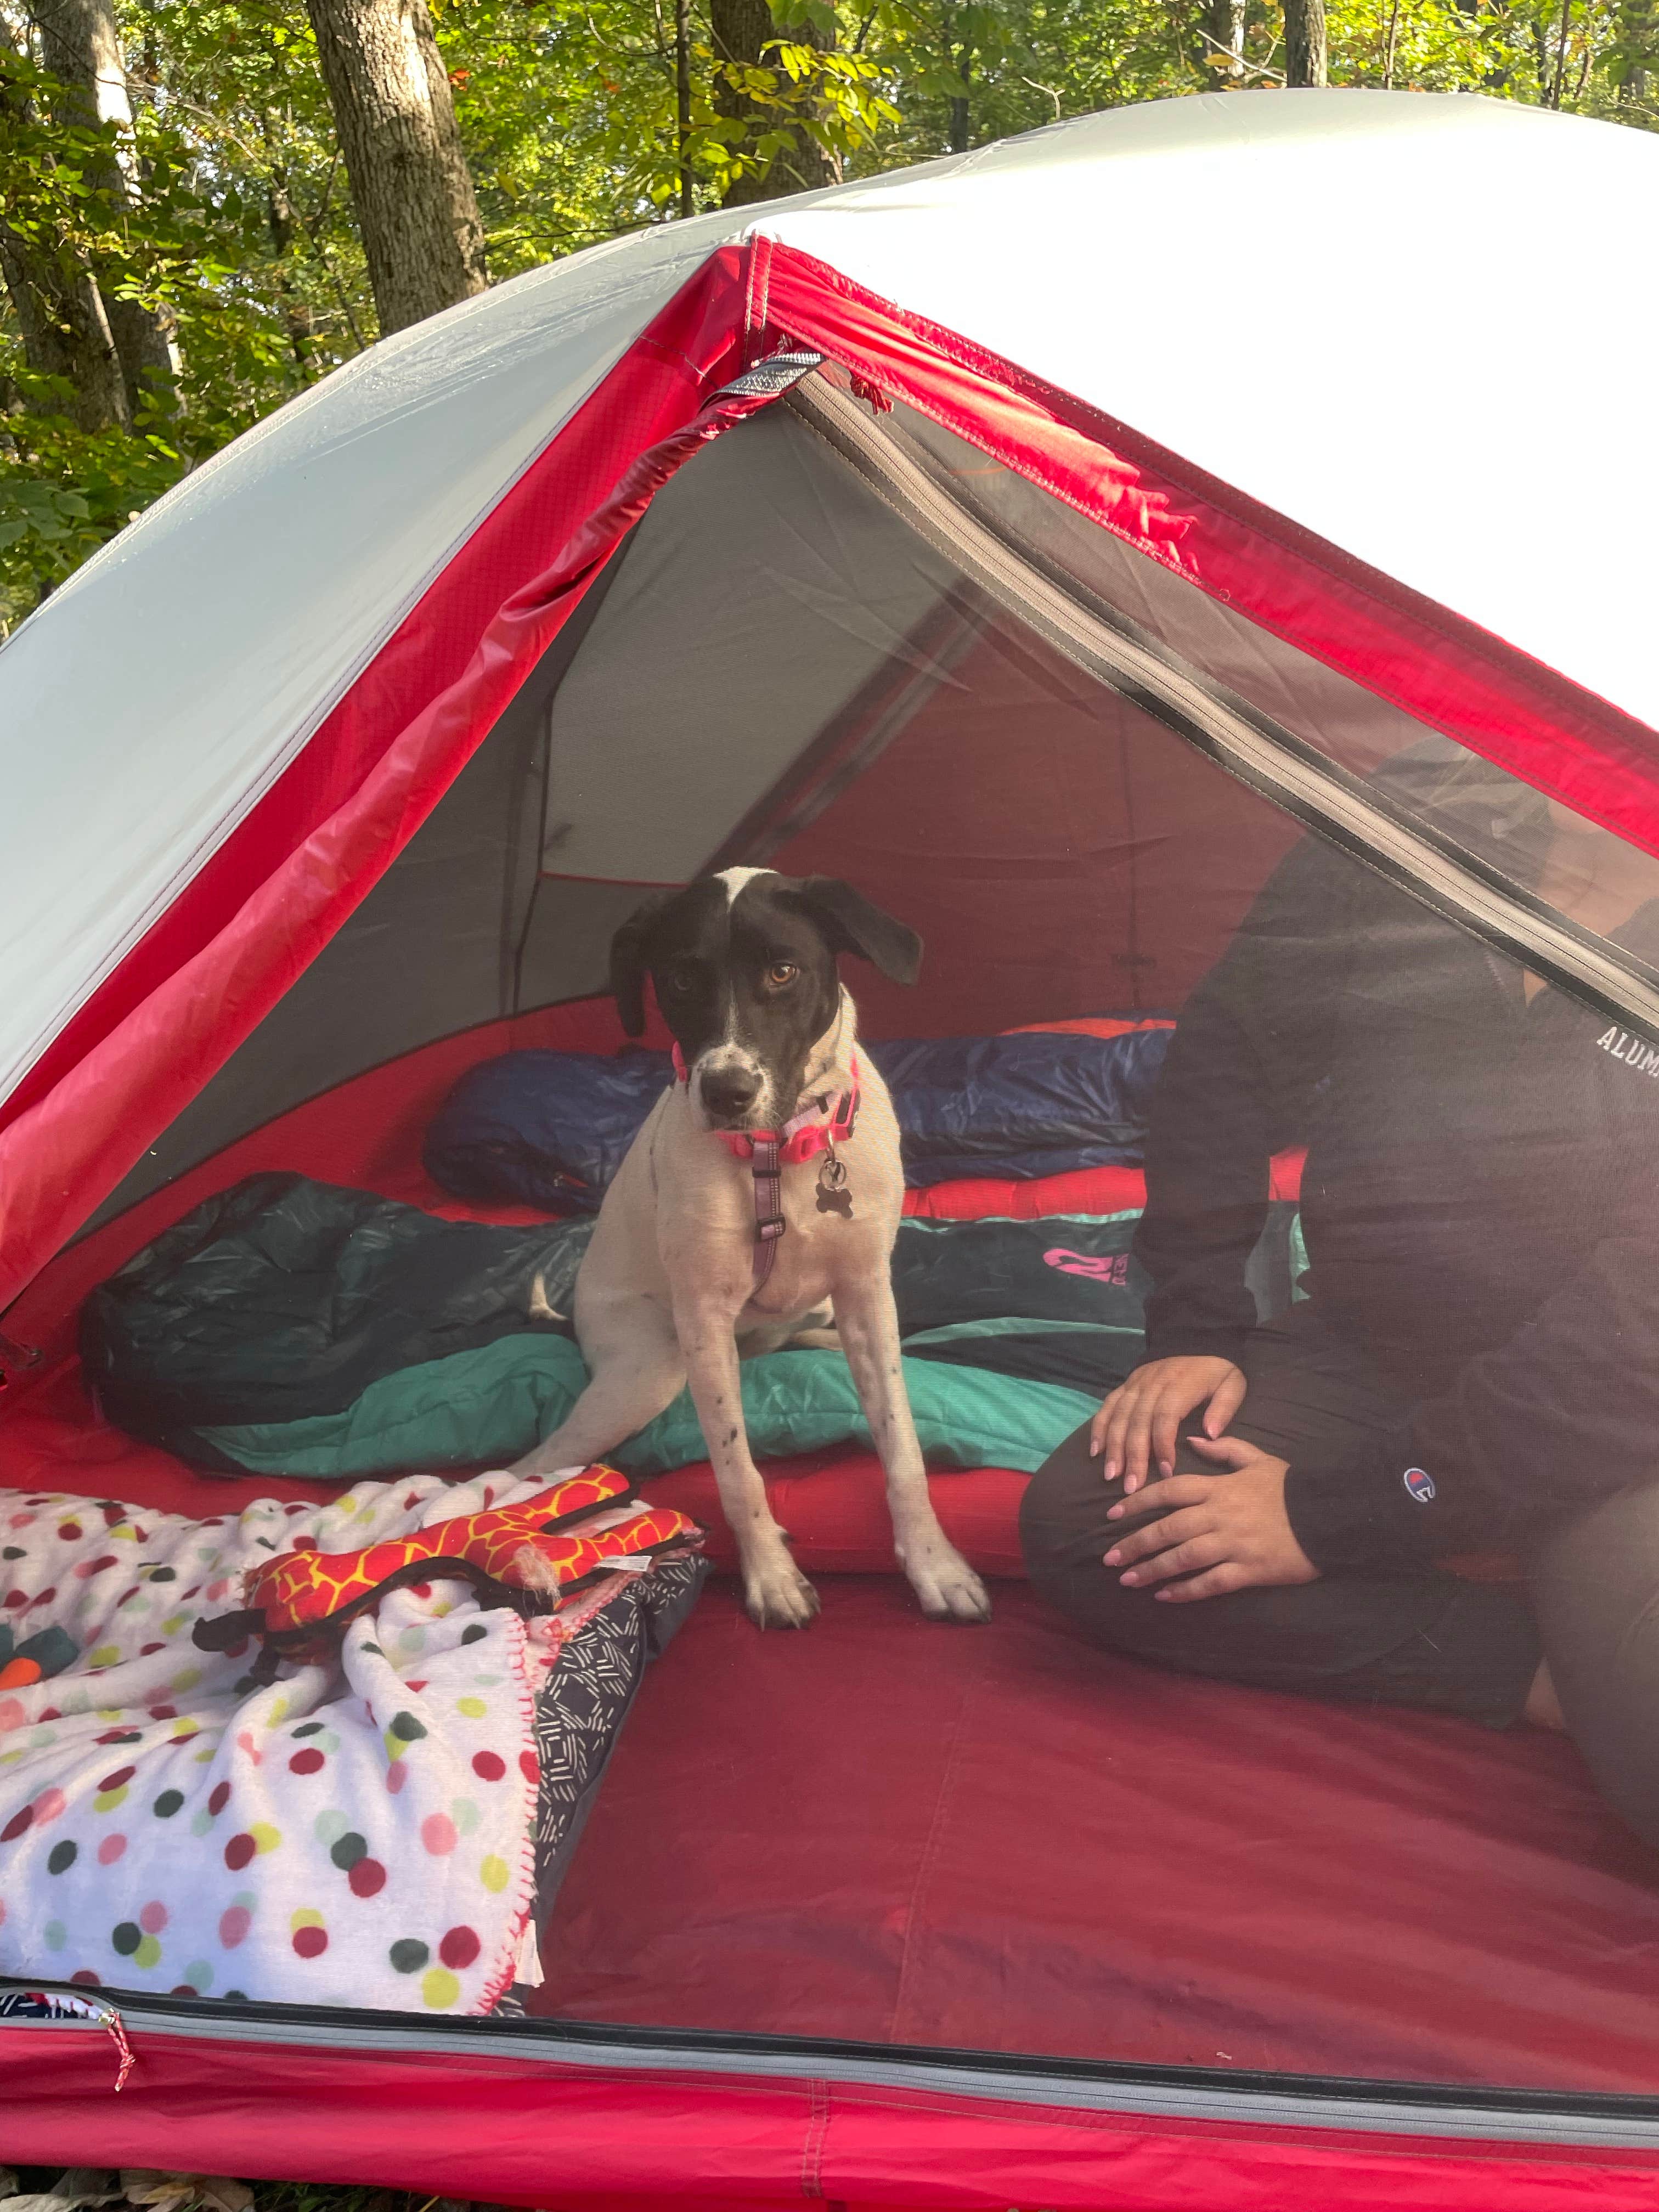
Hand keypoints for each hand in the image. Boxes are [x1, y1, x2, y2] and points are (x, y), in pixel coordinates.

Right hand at [1091, 1355, 1247, 1492]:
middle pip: (1138, 1421)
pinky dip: (1099, 1428)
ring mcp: (1136, 1383)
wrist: (1196, 1340)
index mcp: (1180, 1384)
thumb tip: (1209, 1435)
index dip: (1163, 1445)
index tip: (1166, 1473)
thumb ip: (1224, 1409)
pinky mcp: (1126, 1384)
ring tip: (1111, 1475)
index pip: (1166, 1416)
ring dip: (1113, 1447)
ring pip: (1119, 1416)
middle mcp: (1153, 1382)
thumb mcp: (1233, 1384)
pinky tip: (1095, 1452)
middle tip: (1132, 1486)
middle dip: (1133, 1455)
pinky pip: (1108, 1406)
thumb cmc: (1216, 1371)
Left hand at [1102, 1434, 1317, 1601]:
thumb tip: (1192, 1440)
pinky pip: (1211, 1583)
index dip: (1138, 1501)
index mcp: (1220, 1488)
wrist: (1331, 1515)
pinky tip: (1164, 1597)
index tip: (1112, 1513)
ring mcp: (1234, 1544)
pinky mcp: (1249, 1570)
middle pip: (1168, 1528)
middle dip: (1135, 1542)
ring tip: (1128, 1580)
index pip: (1169, 1491)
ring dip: (1152, 1569)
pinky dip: (1185, 1591)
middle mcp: (1220, 1515)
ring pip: (1183, 1557)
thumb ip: (1225, 1449)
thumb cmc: (1292, 1488)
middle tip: (1109, 1557)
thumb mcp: (1259, 1459)